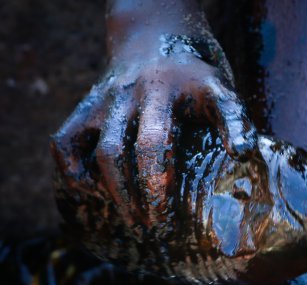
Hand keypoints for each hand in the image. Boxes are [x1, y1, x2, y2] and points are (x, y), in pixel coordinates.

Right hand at [51, 31, 256, 248]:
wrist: (154, 35)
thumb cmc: (193, 77)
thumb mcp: (219, 88)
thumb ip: (233, 118)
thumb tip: (243, 152)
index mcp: (164, 92)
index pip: (153, 143)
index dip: (156, 183)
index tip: (168, 214)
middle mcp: (129, 95)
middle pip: (118, 153)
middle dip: (134, 196)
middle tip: (153, 226)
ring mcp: (105, 102)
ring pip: (96, 151)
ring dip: (113, 192)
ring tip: (133, 220)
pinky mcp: (85, 108)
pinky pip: (64, 143)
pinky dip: (73, 173)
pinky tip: (95, 193)